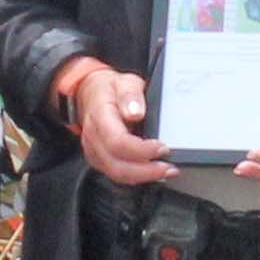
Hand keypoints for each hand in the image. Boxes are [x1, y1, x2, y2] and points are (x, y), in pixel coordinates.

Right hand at [57, 57, 173, 186]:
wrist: (90, 94)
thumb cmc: (109, 89)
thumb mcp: (124, 82)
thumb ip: (131, 95)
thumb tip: (135, 112)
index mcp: (99, 117)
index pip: (117, 142)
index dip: (141, 150)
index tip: (162, 148)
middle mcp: (93, 138)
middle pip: (117, 165)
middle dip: (145, 171)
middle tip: (169, 168)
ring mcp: (94, 151)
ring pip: (116, 174)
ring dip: (143, 177)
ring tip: (165, 172)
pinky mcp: (99, 160)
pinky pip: (116, 174)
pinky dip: (136, 176)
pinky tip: (152, 172)